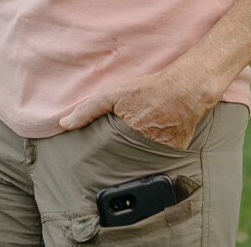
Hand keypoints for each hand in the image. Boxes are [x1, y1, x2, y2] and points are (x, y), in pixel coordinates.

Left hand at [57, 67, 215, 151]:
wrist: (185, 88)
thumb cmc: (148, 90)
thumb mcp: (113, 94)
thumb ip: (88, 109)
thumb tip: (64, 123)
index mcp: (126, 140)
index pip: (109, 157)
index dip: (104, 157)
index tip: (97, 161)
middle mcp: (143, 151)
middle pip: (126, 160)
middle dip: (121, 158)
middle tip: (117, 152)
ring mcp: (161, 153)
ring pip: (145, 159)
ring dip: (140, 154)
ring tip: (137, 144)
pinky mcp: (176, 151)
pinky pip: (163, 155)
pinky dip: (159, 148)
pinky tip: (157, 137)